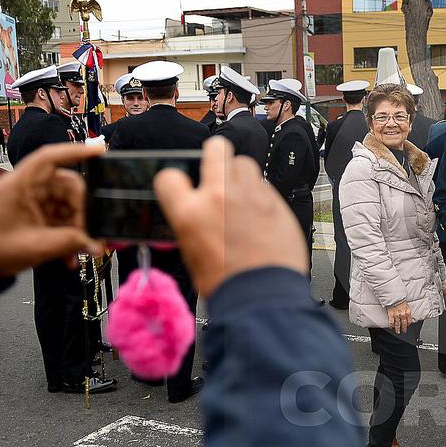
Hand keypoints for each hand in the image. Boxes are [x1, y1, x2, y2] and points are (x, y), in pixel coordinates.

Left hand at [0, 143, 101, 275]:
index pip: (49, 157)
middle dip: (83, 211)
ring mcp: (36, 201)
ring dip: (78, 228)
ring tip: (78, 249)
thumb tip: (95, 244)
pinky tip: (71, 252)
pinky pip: (65, 218)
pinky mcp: (41, 214)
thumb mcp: (35, 247)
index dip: (75, 151)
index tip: (99, 151)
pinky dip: (71, 235)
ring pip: (70, 204)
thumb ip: (69, 243)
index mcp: (20, 185)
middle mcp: (29, 188)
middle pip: (68, 186)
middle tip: (87, 234)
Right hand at [154, 137, 308, 297]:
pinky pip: (265, 186)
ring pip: (245, 163)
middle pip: (217, 149)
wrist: (263, 297)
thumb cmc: (227, 284)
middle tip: (218, 169)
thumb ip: (193, 224)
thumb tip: (195, 213)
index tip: (182, 184)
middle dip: (216, 156)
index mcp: (190, 212)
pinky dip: (260, 194)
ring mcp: (251, 196)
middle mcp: (219, 196)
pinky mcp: (276, 203)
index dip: (174, 180)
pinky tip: (260, 212)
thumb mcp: (192, 254)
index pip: (169, 177)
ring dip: (240, 174)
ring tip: (241, 194)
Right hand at [387, 301, 412, 333]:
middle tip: (404, 331)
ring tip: (397, 331)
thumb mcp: (406, 304)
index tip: (408, 326)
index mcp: (407, 311)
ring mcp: (397, 315)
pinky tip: (391, 327)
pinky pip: (391, 321)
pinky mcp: (391, 315)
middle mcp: (403, 314)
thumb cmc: (400, 299)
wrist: (394, 297)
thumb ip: (407, 310)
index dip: (408, 324)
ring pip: (398, 324)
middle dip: (404, 328)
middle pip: (404, 323)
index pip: (409, 320)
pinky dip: (391, 325)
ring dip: (398, 328)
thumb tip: (407, 314)